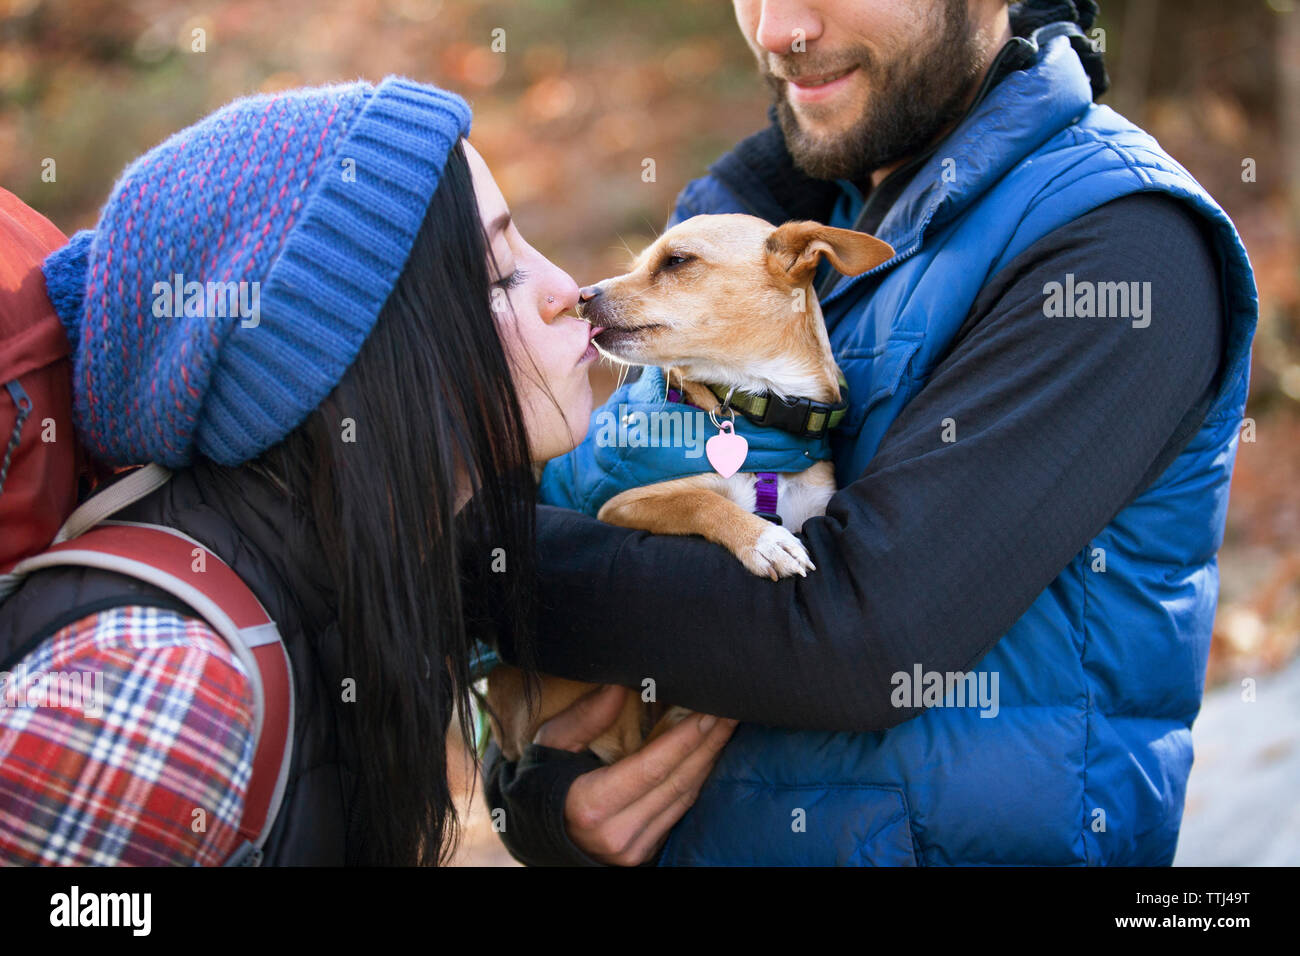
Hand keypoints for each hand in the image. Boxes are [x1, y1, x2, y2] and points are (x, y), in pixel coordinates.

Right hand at [534, 684, 737, 865]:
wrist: (533, 831)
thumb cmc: (540, 780)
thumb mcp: (551, 743)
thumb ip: (587, 716)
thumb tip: (620, 685)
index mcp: (590, 805)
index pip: (652, 767)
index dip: (686, 739)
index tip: (710, 711)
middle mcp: (615, 834)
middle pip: (676, 783)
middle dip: (708, 745)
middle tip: (731, 711)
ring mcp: (632, 849)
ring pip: (684, 799)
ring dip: (709, 761)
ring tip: (726, 727)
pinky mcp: (643, 853)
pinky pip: (678, 812)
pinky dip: (695, 781)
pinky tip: (707, 755)